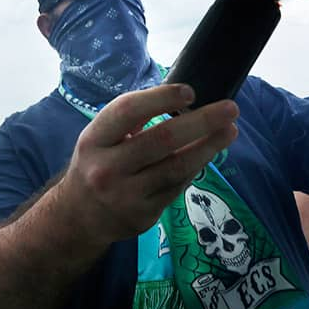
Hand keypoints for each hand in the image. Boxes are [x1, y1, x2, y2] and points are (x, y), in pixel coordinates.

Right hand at [58, 84, 238, 243]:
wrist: (78, 217)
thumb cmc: (97, 163)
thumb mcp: (101, 137)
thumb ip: (132, 120)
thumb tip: (181, 98)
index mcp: (94, 139)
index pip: (128, 111)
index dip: (161, 98)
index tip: (191, 92)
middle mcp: (107, 167)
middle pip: (161, 139)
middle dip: (201, 122)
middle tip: (230, 108)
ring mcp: (125, 195)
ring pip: (176, 167)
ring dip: (208, 147)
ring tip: (230, 131)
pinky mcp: (142, 215)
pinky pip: (177, 187)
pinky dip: (195, 167)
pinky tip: (209, 153)